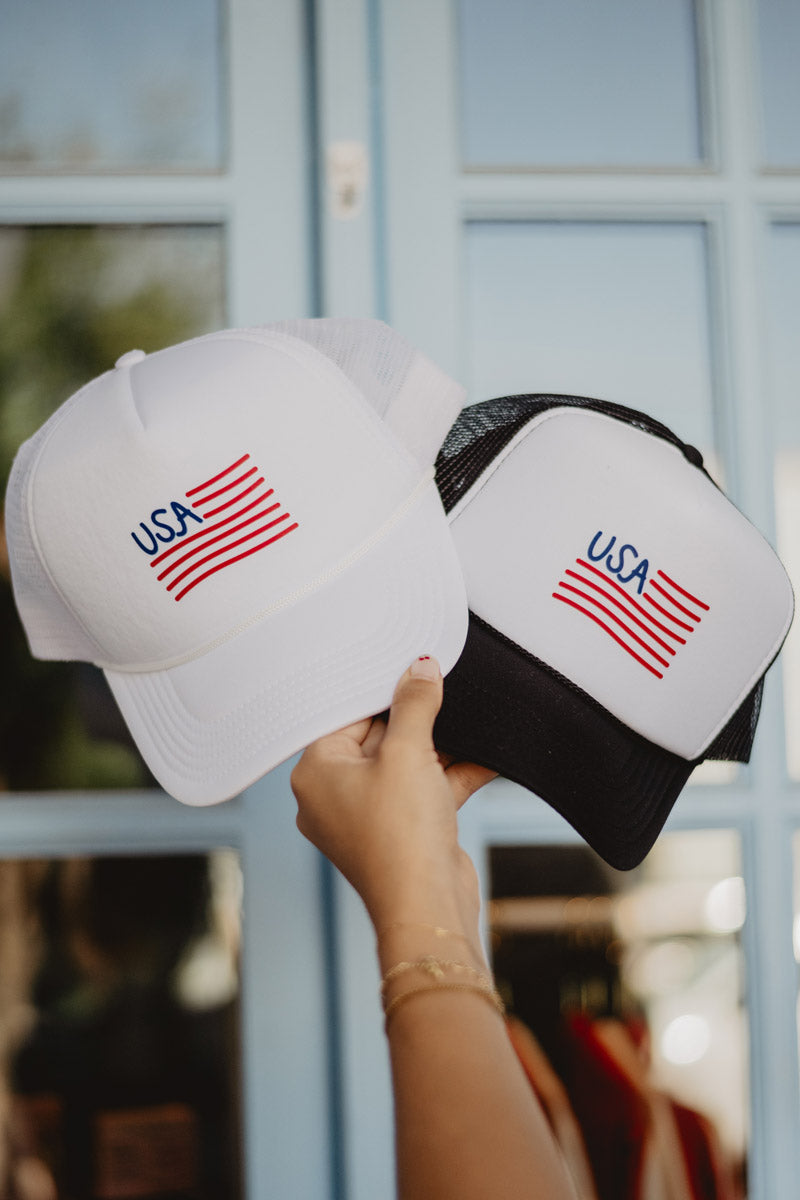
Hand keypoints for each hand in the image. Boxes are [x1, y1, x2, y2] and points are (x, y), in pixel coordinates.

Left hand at [291, 657, 494, 939]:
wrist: (429, 908)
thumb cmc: (400, 835)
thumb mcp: (408, 753)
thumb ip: (416, 704)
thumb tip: (422, 667)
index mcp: (316, 773)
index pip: (346, 715)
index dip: (381, 690)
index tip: (409, 667)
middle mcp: (336, 794)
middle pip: (378, 737)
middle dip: (416, 717)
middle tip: (444, 685)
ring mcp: (371, 815)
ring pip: (407, 764)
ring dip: (442, 745)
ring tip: (471, 715)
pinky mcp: (404, 830)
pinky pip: (427, 789)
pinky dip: (454, 773)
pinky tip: (488, 752)